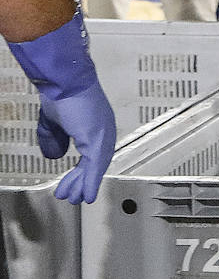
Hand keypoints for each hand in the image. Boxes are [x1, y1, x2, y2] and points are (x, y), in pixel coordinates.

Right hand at [7, 10, 116, 203]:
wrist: (63, 80)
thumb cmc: (60, 94)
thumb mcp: (53, 123)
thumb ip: (55, 140)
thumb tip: (55, 156)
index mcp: (96, 126)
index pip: (93, 155)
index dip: (83, 172)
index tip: (74, 185)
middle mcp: (104, 130)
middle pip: (96, 164)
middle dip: (83, 182)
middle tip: (73, 196)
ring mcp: (103, 133)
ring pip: (96, 167)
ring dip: (84, 184)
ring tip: (74, 198)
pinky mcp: (98, 137)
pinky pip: (95, 164)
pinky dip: (91, 181)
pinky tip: (87, 193)